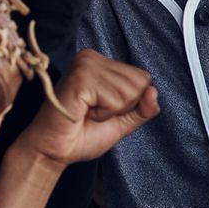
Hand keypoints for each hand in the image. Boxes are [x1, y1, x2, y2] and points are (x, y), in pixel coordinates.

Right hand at [15, 49, 158, 167]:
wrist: (53, 151)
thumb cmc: (81, 135)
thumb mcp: (122, 121)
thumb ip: (143, 108)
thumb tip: (154, 91)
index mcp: (101, 62)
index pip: (143, 78)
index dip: (128, 103)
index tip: (101, 110)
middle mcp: (92, 57)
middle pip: (140, 83)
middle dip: (121, 107)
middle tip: (93, 112)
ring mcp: (86, 64)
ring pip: (130, 91)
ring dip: (111, 111)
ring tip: (87, 112)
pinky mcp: (81, 77)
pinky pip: (115, 98)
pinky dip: (103, 113)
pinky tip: (84, 112)